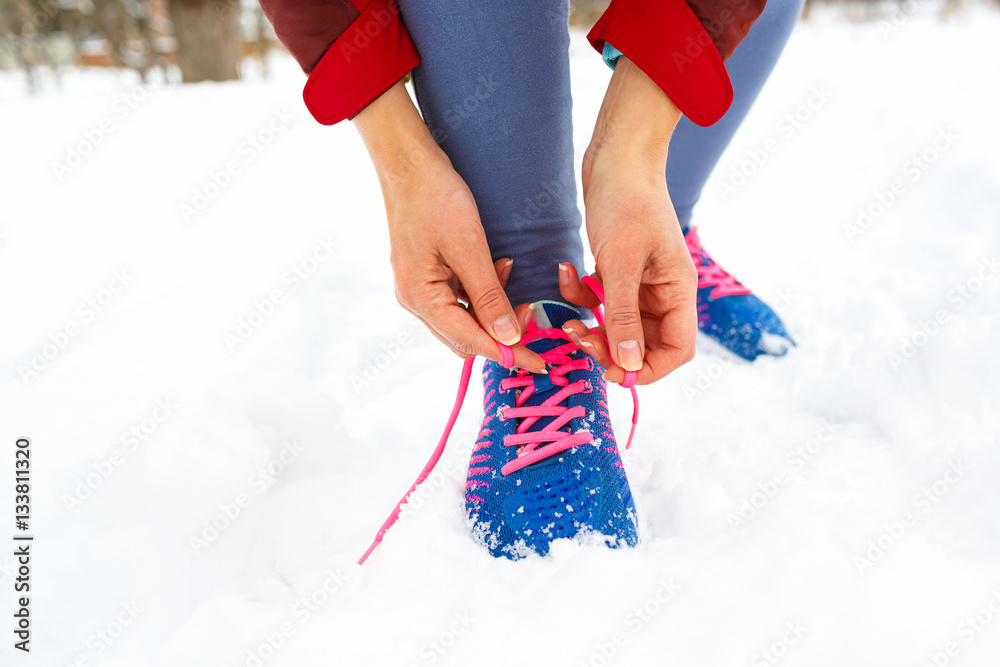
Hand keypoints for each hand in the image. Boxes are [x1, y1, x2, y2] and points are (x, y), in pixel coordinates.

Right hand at [353, 82, 544, 371]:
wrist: (408, 164)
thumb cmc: (436, 198)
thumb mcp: (468, 246)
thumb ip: (488, 295)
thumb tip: (508, 338)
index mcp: (420, 298)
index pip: (470, 341)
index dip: (507, 353)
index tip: (540, 363)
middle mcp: (415, 301)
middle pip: (464, 339)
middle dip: (501, 334)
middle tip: (535, 317)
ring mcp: (419, 290)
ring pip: (463, 321)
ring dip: (493, 311)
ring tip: (512, 278)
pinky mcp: (426, 277)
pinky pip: (459, 300)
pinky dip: (483, 294)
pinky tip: (499, 268)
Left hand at [564, 58, 696, 383]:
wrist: (617, 154)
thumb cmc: (626, 201)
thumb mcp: (620, 264)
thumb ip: (624, 318)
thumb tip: (628, 366)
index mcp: (678, 291)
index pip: (677, 351)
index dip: (646, 368)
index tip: (610, 367)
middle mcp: (664, 291)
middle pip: (645, 344)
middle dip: (609, 349)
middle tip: (578, 340)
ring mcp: (641, 281)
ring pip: (618, 325)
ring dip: (591, 325)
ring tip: (565, 319)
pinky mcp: (618, 269)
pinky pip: (601, 299)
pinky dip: (580, 295)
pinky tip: (565, 272)